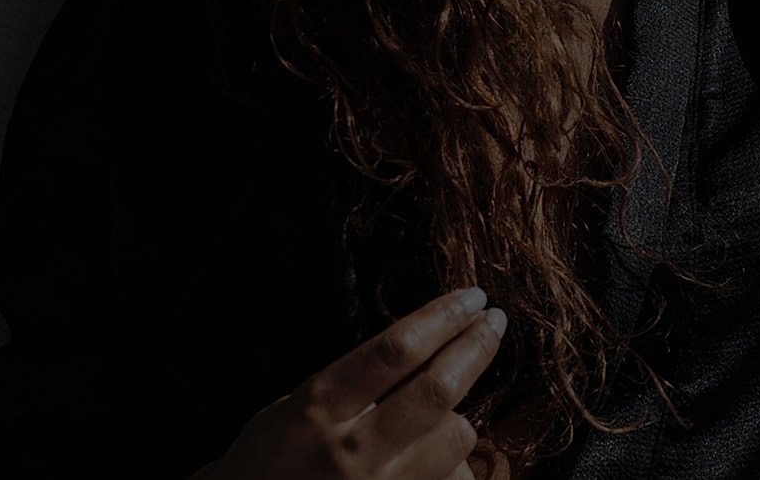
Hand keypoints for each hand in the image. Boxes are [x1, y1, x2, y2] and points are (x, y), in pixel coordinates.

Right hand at [192, 287, 509, 479]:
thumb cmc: (267, 462)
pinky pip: (453, 479)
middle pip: (437, 389)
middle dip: (475, 347)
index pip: (395, 350)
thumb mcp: (291, 408)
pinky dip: (453, 463)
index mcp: (318, 409)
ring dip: (460, 412)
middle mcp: (352, 452)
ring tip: (445, 407)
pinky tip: (436, 456)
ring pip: (455, 437)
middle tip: (493, 322)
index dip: (441, 317)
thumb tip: (423, 351)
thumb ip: (352, 385)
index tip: (470, 297)